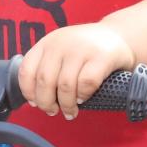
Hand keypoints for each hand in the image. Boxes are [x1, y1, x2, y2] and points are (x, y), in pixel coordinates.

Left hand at [15, 23, 135, 119]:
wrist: (119, 34)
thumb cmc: (86, 51)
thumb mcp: (61, 51)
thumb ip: (47, 68)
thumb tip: (36, 100)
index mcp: (47, 43)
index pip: (27, 70)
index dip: (29, 91)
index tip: (35, 103)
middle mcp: (61, 43)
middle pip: (45, 81)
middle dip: (47, 103)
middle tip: (53, 111)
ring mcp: (81, 49)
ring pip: (65, 85)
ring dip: (66, 104)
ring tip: (70, 111)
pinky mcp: (101, 57)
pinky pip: (86, 83)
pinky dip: (83, 95)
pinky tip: (83, 98)